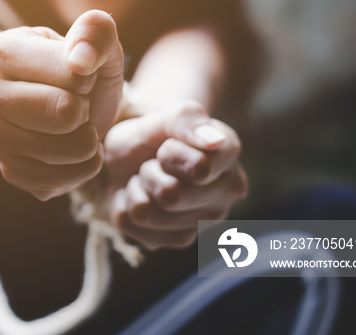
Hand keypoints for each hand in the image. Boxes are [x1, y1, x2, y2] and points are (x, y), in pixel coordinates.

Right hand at [0, 10, 123, 199]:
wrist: (52, 102)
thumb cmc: (72, 68)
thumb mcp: (89, 40)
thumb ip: (95, 31)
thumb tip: (82, 61)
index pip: (73, 76)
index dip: (89, 78)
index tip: (75, 76)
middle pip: (66, 114)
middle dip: (87, 110)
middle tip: (77, 103)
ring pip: (70, 151)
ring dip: (89, 140)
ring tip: (77, 125)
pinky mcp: (8, 170)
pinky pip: (64, 180)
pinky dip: (81, 167)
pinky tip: (71, 148)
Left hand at [103, 101, 246, 249]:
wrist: (127, 154)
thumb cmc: (151, 135)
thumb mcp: (163, 117)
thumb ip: (187, 120)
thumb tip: (213, 141)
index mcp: (229, 154)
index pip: (199, 169)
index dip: (169, 154)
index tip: (166, 146)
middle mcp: (227, 192)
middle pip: (171, 196)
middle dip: (149, 173)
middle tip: (153, 163)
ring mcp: (204, 220)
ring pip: (148, 213)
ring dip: (136, 189)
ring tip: (147, 178)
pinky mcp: (177, 238)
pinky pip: (132, 225)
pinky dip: (126, 206)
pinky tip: (141, 195)